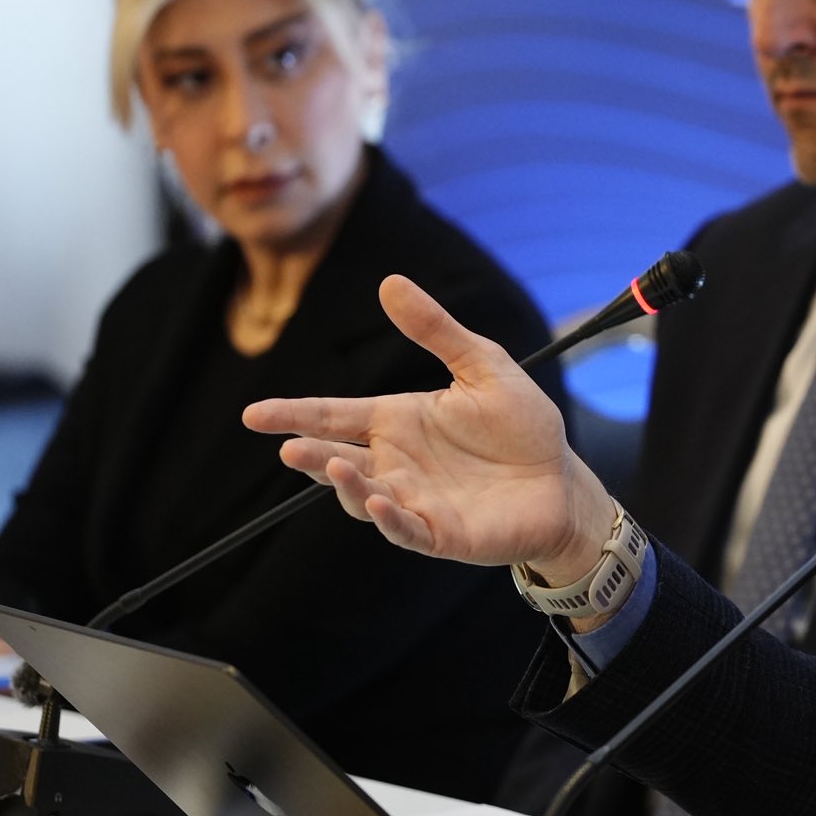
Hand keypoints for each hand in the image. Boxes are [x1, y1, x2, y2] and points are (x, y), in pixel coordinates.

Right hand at [242, 274, 611, 578]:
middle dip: (309, 456)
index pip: (334, 416)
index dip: (294, 414)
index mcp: (398, 421)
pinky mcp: (442, 533)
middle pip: (337, 460)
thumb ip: (437, 330)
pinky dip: (390, 518)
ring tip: (332, 465)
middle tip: (288, 447)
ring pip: (363, 498)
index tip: (254, 413)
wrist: (562, 480)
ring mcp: (415, 501)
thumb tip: (390, 282)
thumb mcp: (483, 366)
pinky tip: (381, 500)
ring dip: (346, 486)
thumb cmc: (521, 426)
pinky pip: (406, 529)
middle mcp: (397, 464)